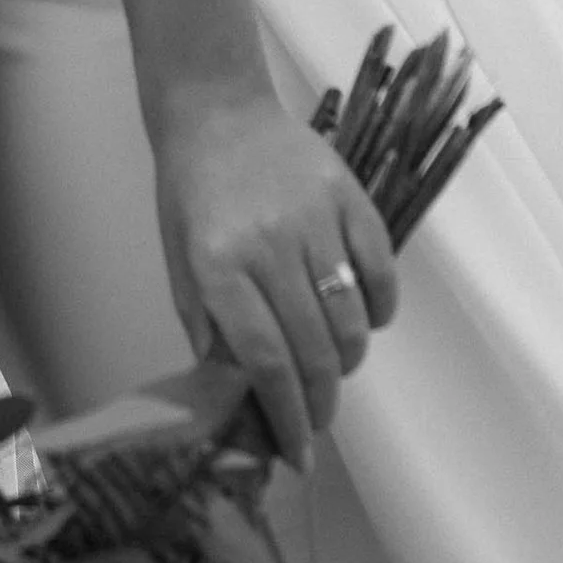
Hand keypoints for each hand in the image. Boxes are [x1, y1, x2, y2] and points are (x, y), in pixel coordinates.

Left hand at [153, 85, 397, 468]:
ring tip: (334, 366)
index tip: (299, 454)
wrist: (216, 107)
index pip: (267, 362)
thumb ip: (209, 331)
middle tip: (318, 419)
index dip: (288, 417)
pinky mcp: (349, 195)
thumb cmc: (192, 191)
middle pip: (314, 351)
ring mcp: (314, 217)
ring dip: (349, 360)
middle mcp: (269, 243)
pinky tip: (363, 318)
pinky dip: (379, 309)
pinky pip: (381, 273)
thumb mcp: (181, 263)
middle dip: (320, 402)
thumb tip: (239, 399)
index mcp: (219, 264)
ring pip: (352, 322)